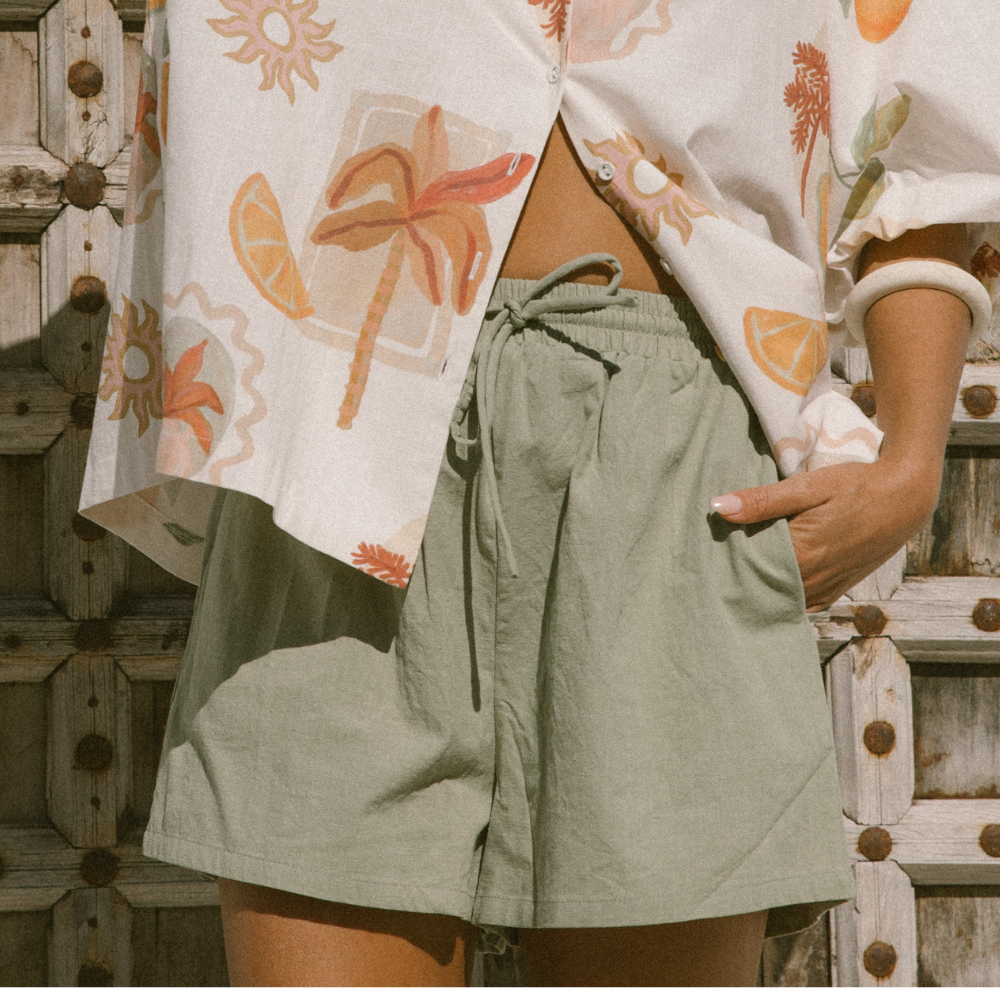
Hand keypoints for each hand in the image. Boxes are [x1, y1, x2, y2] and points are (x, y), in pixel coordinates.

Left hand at [710, 459, 937, 611]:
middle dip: (735, 579)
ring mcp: (826, 589)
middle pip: (759, 588)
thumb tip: (719, 508)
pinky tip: (763, 587)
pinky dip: (780, 598)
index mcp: (802, 555)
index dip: (722, 562)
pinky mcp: (836, 591)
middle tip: (707, 568)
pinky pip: (799, 604)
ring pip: (779, 600)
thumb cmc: (857, 485)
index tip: (700, 556)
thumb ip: (763, 501)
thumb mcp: (809, 486)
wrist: (906, 497)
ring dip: (757, 590)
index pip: (746, 568)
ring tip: (729, 577)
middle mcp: (813, 580)